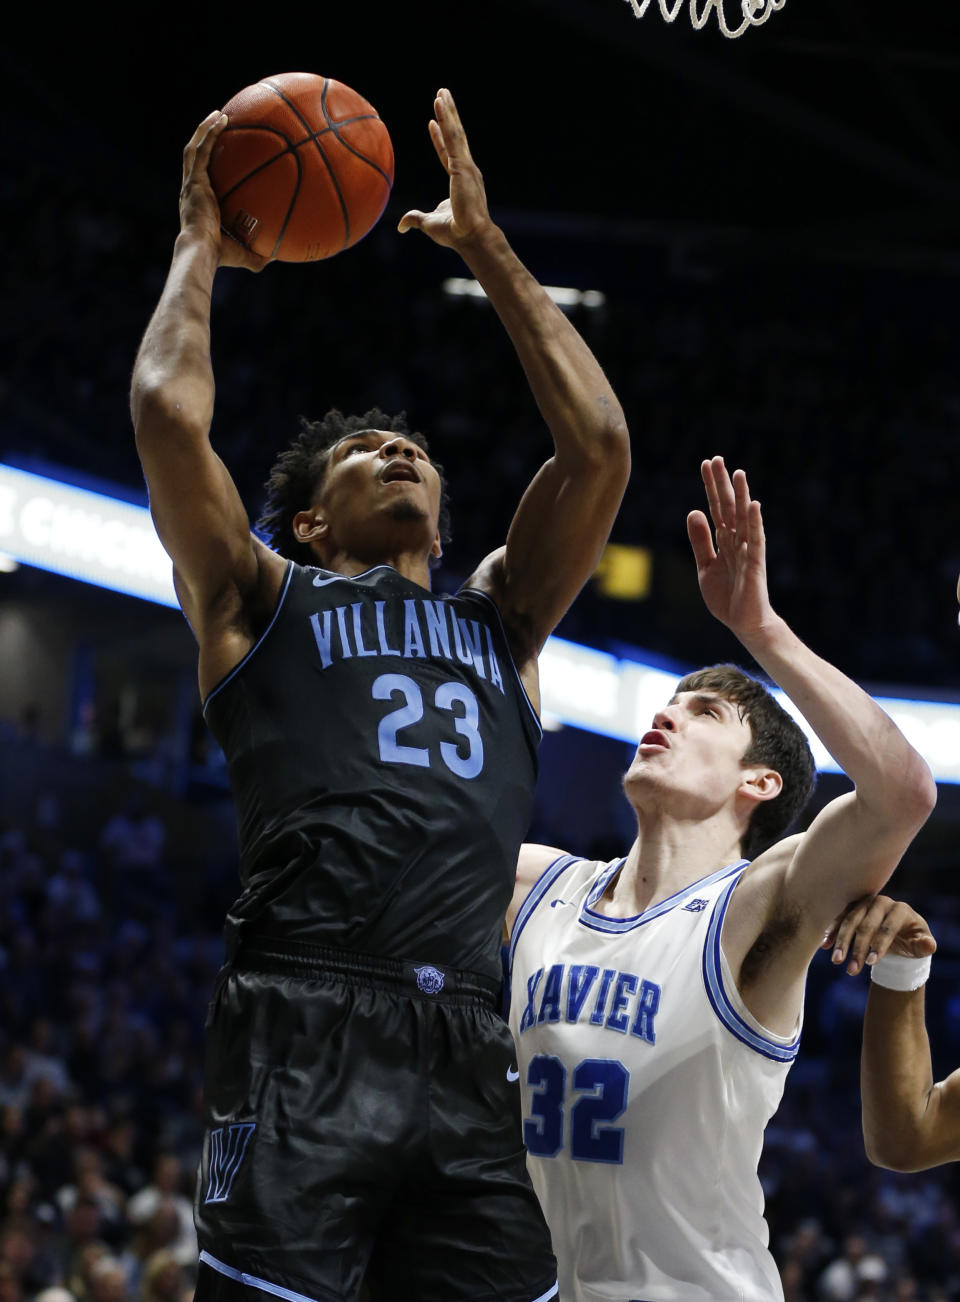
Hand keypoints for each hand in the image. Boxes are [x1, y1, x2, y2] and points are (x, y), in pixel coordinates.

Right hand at [180, 111, 270, 272]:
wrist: (202, 252)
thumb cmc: (221, 257)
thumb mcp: (244, 254)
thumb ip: (259, 254)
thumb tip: (280, 255)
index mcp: (200, 204)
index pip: (203, 178)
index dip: (209, 164)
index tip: (222, 154)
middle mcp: (192, 190)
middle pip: (196, 157)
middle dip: (206, 138)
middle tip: (219, 124)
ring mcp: (191, 183)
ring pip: (195, 148)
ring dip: (206, 129)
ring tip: (219, 114)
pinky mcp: (194, 180)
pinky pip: (201, 150)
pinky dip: (209, 132)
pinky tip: (221, 118)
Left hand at [397, 88, 493, 249]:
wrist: (471, 237)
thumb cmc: (455, 233)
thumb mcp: (429, 223)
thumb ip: (415, 219)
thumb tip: (400, 225)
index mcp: (460, 180)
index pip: (447, 154)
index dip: (439, 139)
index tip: (432, 123)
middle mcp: (466, 169)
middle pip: (455, 136)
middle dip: (449, 115)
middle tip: (443, 95)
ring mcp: (466, 166)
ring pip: (455, 132)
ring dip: (448, 110)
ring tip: (441, 91)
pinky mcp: (463, 165)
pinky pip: (452, 137)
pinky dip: (447, 119)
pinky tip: (440, 103)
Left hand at [686, 456, 773, 636]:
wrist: (744, 623)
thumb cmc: (727, 596)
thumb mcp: (705, 566)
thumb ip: (700, 540)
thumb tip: (693, 511)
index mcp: (724, 541)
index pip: (716, 508)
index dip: (710, 487)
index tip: (706, 465)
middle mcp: (737, 541)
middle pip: (728, 507)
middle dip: (721, 484)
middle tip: (716, 459)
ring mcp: (747, 550)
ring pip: (743, 518)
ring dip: (741, 495)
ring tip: (738, 473)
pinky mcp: (755, 563)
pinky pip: (755, 539)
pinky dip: (754, 522)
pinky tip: (753, 504)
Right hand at [821, 893, 936, 975]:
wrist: (898, 932)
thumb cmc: (912, 940)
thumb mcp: (921, 944)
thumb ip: (925, 945)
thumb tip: (928, 945)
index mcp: (900, 909)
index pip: (888, 928)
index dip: (879, 945)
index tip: (871, 964)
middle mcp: (881, 902)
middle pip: (866, 925)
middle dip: (857, 949)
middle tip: (851, 970)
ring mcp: (865, 903)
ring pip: (850, 921)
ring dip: (842, 942)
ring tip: (836, 961)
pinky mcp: (853, 907)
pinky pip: (840, 918)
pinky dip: (833, 932)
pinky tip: (826, 945)